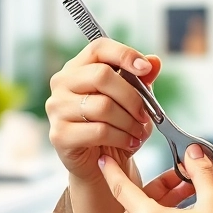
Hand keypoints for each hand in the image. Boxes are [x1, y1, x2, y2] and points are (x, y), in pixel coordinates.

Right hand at [46, 38, 159, 182]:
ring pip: (103, 106)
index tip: (146, 69)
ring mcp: (57, 108)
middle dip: (131, 96)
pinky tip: (129, 143)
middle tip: (145, 114)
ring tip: (138, 133)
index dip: (125, 54)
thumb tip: (155, 61)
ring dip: (129, 122)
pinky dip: (121, 138)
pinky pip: (99, 131)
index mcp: (78, 68)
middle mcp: (62, 83)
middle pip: (101, 75)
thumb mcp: (132, 101)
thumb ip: (141, 80)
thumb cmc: (114, 127)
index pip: (99, 48)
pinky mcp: (59, 134)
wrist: (99, 165)